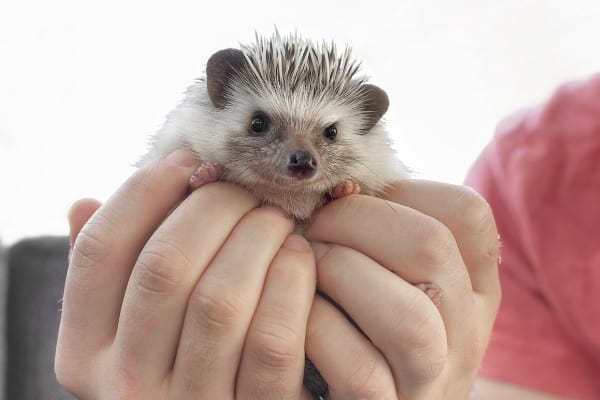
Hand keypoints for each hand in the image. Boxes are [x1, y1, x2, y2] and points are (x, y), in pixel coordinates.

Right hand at [56, 149, 316, 398]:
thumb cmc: (181, 357)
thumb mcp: (128, 327)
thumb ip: (108, 276)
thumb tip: (82, 205)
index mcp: (84, 353)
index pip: (99, 250)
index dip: (145, 191)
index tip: (187, 160)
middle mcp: (125, 385)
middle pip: (164, 266)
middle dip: (213, 207)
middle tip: (244, 189)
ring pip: (219, 298)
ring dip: (256, 236)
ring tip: (275, 216)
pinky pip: (272, 340)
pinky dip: (290, 282)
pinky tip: (299, 255)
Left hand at [303, 180, 500, 398]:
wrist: (359, 397)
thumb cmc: (368, 319)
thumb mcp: (395, 270)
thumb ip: (379, 230)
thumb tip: (340, 188)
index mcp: (474, 284)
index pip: (466, 212)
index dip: (403, 190)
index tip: (353, 198)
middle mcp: (467, 331)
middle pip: (431, 248)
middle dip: (354, 221)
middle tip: (314, 229)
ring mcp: (433, 378)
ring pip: (407, 318)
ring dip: (339, 273)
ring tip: (309, 268)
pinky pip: (360, 371)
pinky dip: (318, 329)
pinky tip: (300, 316)